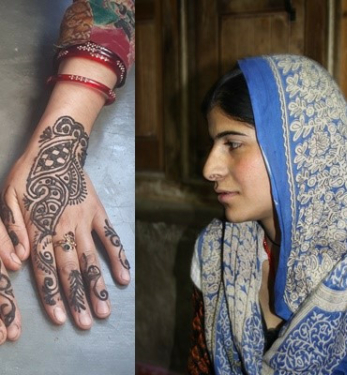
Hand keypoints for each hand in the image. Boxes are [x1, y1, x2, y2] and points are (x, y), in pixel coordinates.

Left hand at [0, 115, 130, 329]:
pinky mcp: (98, 213)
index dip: (53, 295)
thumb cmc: (28, 176)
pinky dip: (118, 257)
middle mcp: (64, 228)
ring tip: (105, 310)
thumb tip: (18, 261)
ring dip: (98, 285)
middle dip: (78, 298)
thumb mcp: (6, 199)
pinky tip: (124, 277)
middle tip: (86, 323)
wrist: (57, 148)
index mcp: (39, 227)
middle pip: (71, 269)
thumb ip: (10, 231)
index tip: (59, 318)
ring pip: (92, 258)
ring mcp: (85, 221)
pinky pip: (110, 237)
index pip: (45, 268)